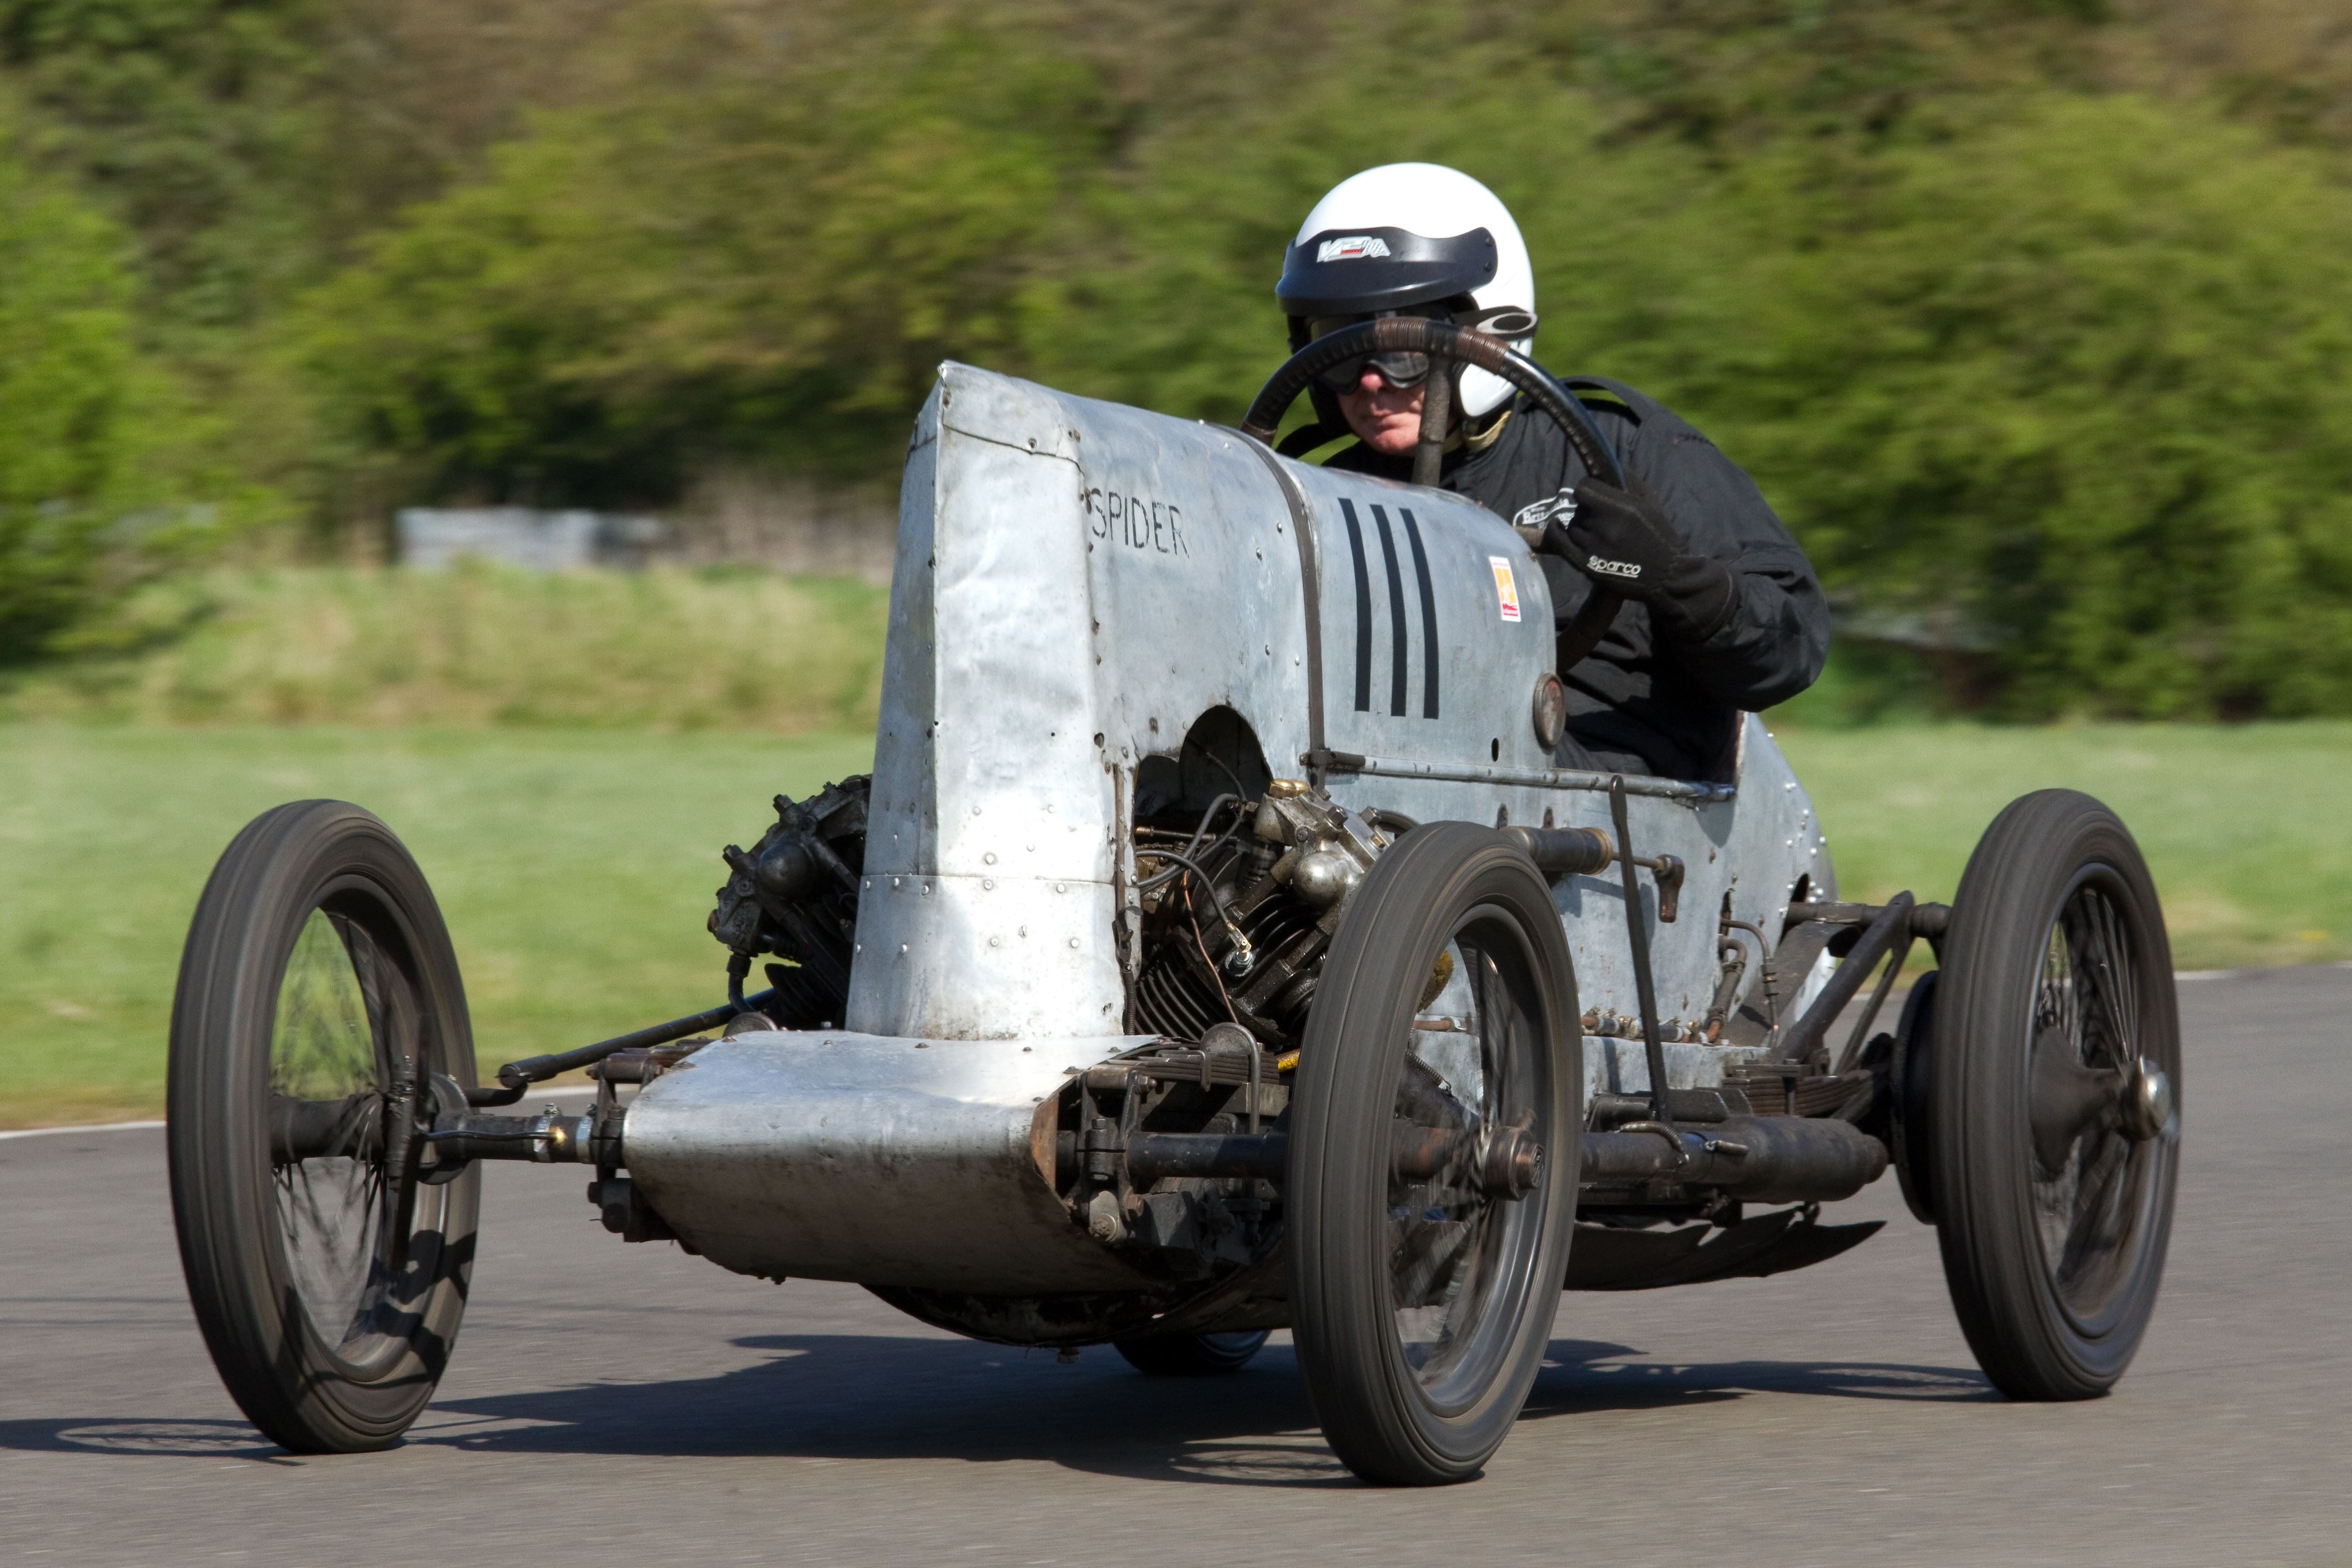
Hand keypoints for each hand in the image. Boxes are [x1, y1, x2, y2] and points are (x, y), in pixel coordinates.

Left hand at [1541, 476, 1737, 641]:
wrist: (1666, 575)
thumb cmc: (1660, 536)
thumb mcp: (1650, 503)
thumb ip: (1629, 481)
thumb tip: (1608, 465)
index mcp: (1623, 509)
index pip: (1584, 488)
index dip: (1589, 489)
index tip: (1595, 494)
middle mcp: (1607, 527)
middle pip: (1579, 507)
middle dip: (1588, 509)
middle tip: (1602, 518)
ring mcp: (1595, 547)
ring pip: (1573, 525)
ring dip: (1582, 525)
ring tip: (1599, 533)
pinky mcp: (1587, 565)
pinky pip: (1561, 543)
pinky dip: (1556, 533)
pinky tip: (1555, 527)